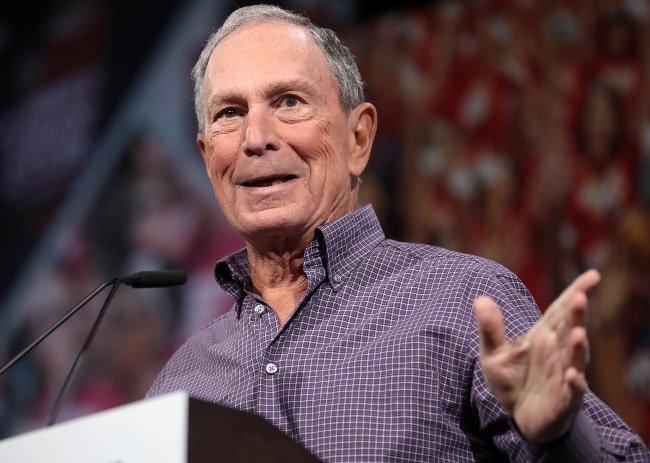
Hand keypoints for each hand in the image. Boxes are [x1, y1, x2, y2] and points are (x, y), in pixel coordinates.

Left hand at [474, 269, 600, 443]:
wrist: (520, 419)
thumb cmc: (513, 382)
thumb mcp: (493, 354)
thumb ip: (490, 329)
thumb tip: (480, 298)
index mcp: (544, 337)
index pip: (561, 311)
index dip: (576, 292)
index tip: (593, 275)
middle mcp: (557, 353)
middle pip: (569, 330)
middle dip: (576, 315)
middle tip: (580, 297)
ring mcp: (563, 376)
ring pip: (574, 358)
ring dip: (577, 347)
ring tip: (577, 334)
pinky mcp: (562, 400)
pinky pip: (571, 391)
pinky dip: (573, 383)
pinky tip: (571, 374)